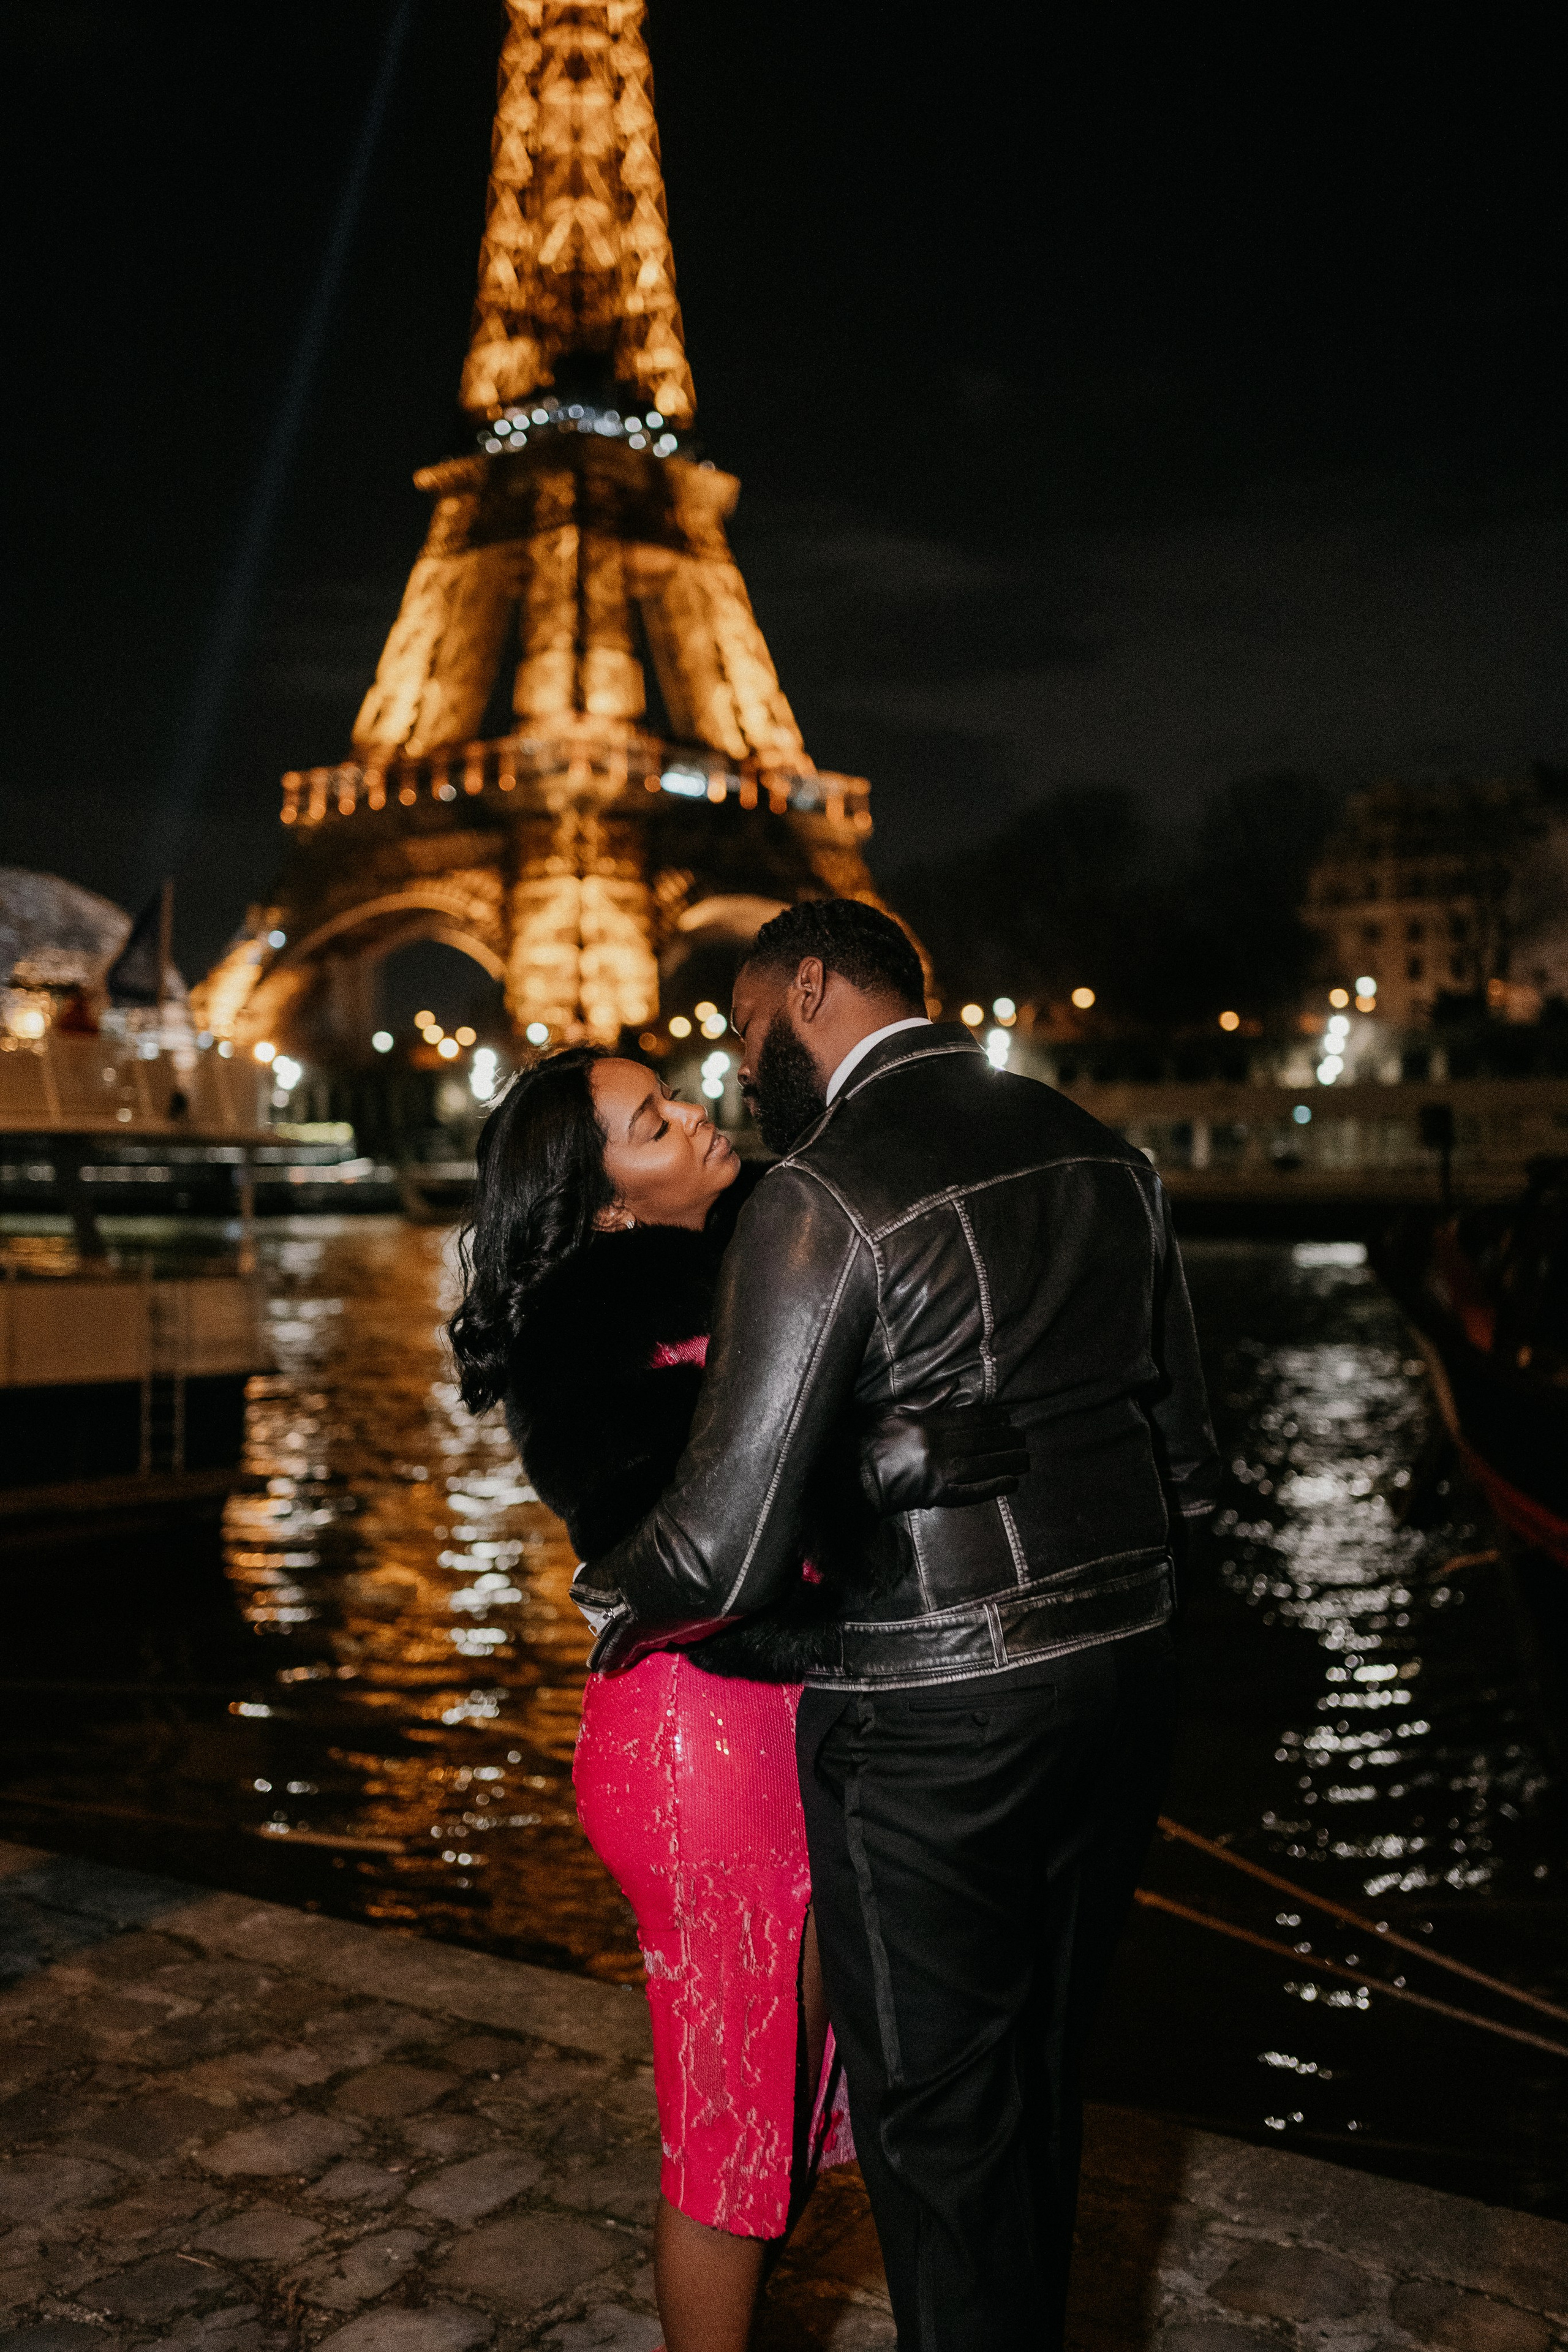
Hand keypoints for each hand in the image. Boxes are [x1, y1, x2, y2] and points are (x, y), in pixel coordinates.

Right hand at [859, 1403, 1029, 1512]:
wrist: (851, 1475)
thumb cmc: (867, 1439)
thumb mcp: (892, 1409)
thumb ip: (925, 1399)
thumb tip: (954, 1386)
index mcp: (927, 1424)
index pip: (970, 1418)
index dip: (993, 1417)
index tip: (1008, 1417)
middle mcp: (938, 1447)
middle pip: (982, 1441)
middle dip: (1006, 1439)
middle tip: (1023, 1438)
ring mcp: (939, 1473)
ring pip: (983, 1465)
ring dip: (1007, 1462)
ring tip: (1025, 1460)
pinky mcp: (936, 1495)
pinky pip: (972, 1491)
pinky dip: (993, 1487)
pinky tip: (1010, 1483)